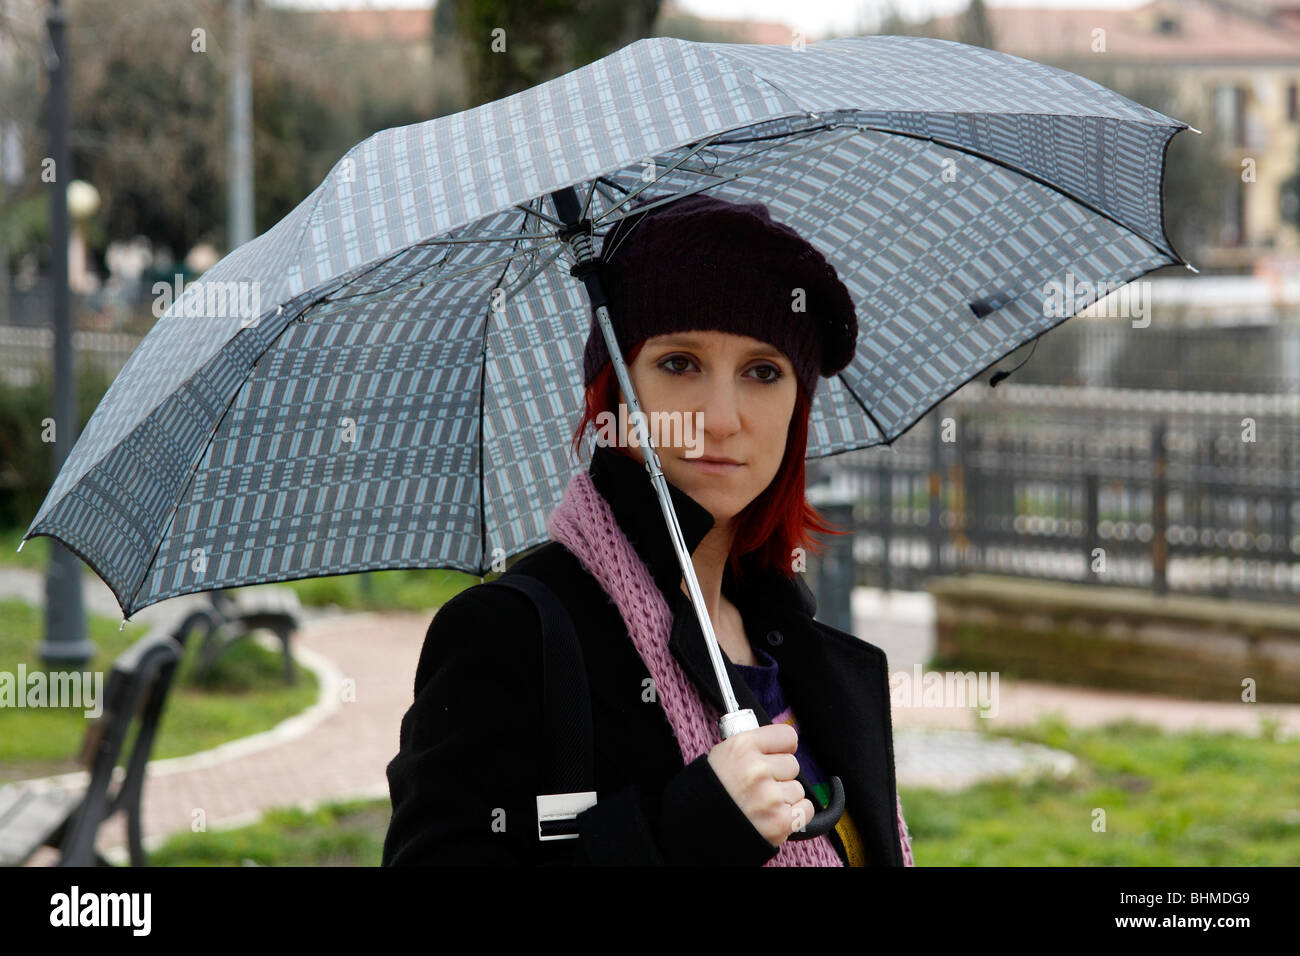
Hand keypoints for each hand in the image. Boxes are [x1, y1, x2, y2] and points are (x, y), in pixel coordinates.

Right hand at [706, 722, 813, 848]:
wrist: (697, 828)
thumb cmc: (710, 792)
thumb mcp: (723, 755)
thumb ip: (752, 747)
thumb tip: (782, 744)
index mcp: (742, 746)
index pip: (787, 736)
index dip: (782, 748)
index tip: (776, 755)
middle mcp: (757, 769)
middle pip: (792, 764)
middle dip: (779, 775)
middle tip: (758, 786)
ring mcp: (769, 796)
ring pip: (797, 788)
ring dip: (784, 797)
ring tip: (760, 803)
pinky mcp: (779, 821)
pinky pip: (805, 809)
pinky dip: (794, 815)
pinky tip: (772, 815)